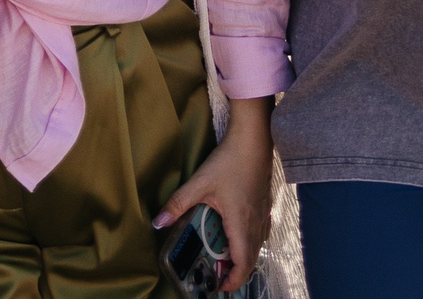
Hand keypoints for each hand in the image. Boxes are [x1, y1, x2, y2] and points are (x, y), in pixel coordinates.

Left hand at [153, 101, 273, 290]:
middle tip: (217, 272)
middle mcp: (256, 223)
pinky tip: (236, 230)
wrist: (254, 138)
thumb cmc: (229, 161)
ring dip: (242, 255)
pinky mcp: (264, 204)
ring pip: (257, 246)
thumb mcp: (200, 183)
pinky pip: (260, 232)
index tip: (220, 285)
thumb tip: (158, 222)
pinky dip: (249, 240)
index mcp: (241, 224)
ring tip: (224, 255)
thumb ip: (178, 203)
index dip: (233, 280)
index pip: (243, 264)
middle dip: (235, 270)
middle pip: (251, 258)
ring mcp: (263, 213)